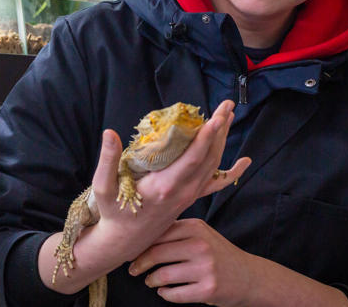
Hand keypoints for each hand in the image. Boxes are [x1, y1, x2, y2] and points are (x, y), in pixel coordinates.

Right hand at [88, 100, 249, 261]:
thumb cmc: (113, 213)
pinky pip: (215, 183)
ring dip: (222, 139)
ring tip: (228, 115)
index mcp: (164, 187)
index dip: (207, 137)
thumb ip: (107, 160)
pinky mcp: (189, 198)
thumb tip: (109, 132)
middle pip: (209, 157)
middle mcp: (182, 192)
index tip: (217, 118)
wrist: (124, 243)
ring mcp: (189, 196)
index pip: (193, 159)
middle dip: (220, 130)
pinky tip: (244, 162)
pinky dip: (232, 172)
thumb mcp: (103, 188)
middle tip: (227, 105)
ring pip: (213, 165)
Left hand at [129, 218, 255, 305]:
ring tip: (150, 281)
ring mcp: (205, 268)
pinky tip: (164, 291)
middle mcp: (200, 245)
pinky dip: (165, 294)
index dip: (140, 245)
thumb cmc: (218, 255)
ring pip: (162, 275)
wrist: (249, 277)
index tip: (132, 252)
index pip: (158, 234)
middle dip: (139, 264)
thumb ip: (176, 231)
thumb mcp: (202, 234)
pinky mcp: (208, 290)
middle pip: (156, 254)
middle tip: (133, 270)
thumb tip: (141, 236)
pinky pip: (174, 294)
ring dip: (151, 280)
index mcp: (196, 227)